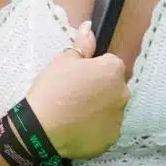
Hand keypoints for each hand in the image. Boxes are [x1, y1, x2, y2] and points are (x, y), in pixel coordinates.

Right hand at [26, 27, 128, 160]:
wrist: (42, 129)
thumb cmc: (52, 90)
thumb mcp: (62, 60)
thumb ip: (82, 44)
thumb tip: (89, 27)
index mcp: (112, 70)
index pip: (109, 64)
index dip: (92, 69)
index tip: (77, 77)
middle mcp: (122, 93)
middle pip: (112, 86)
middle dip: (98, 88)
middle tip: (74, 94)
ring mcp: (118, 117)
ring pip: (110, 108)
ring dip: (98, 108)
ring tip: (73, 113)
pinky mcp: (112, 138)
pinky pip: (105, 128)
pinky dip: (95, 127)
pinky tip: (77, 127)